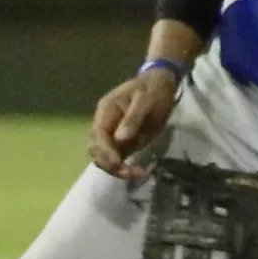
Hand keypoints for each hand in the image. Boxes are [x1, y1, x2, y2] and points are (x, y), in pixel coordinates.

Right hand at [89, 65, 183, 179]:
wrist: (161, 85)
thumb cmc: (153, 90)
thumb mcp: (145, 100)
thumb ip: (133, 118)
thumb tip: (120, 139)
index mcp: (106, 111)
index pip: (98, 136)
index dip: (105, 151)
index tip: (119, 163)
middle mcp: (104, 124)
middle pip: (96, 149)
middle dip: (110, 164)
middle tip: (131, 173)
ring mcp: (112, 134)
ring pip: (104, 157)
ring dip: (116, 169)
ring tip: (137, 173)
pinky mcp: (122, 142)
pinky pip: (117, 158)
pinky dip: (124, 168)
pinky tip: (138, 170)